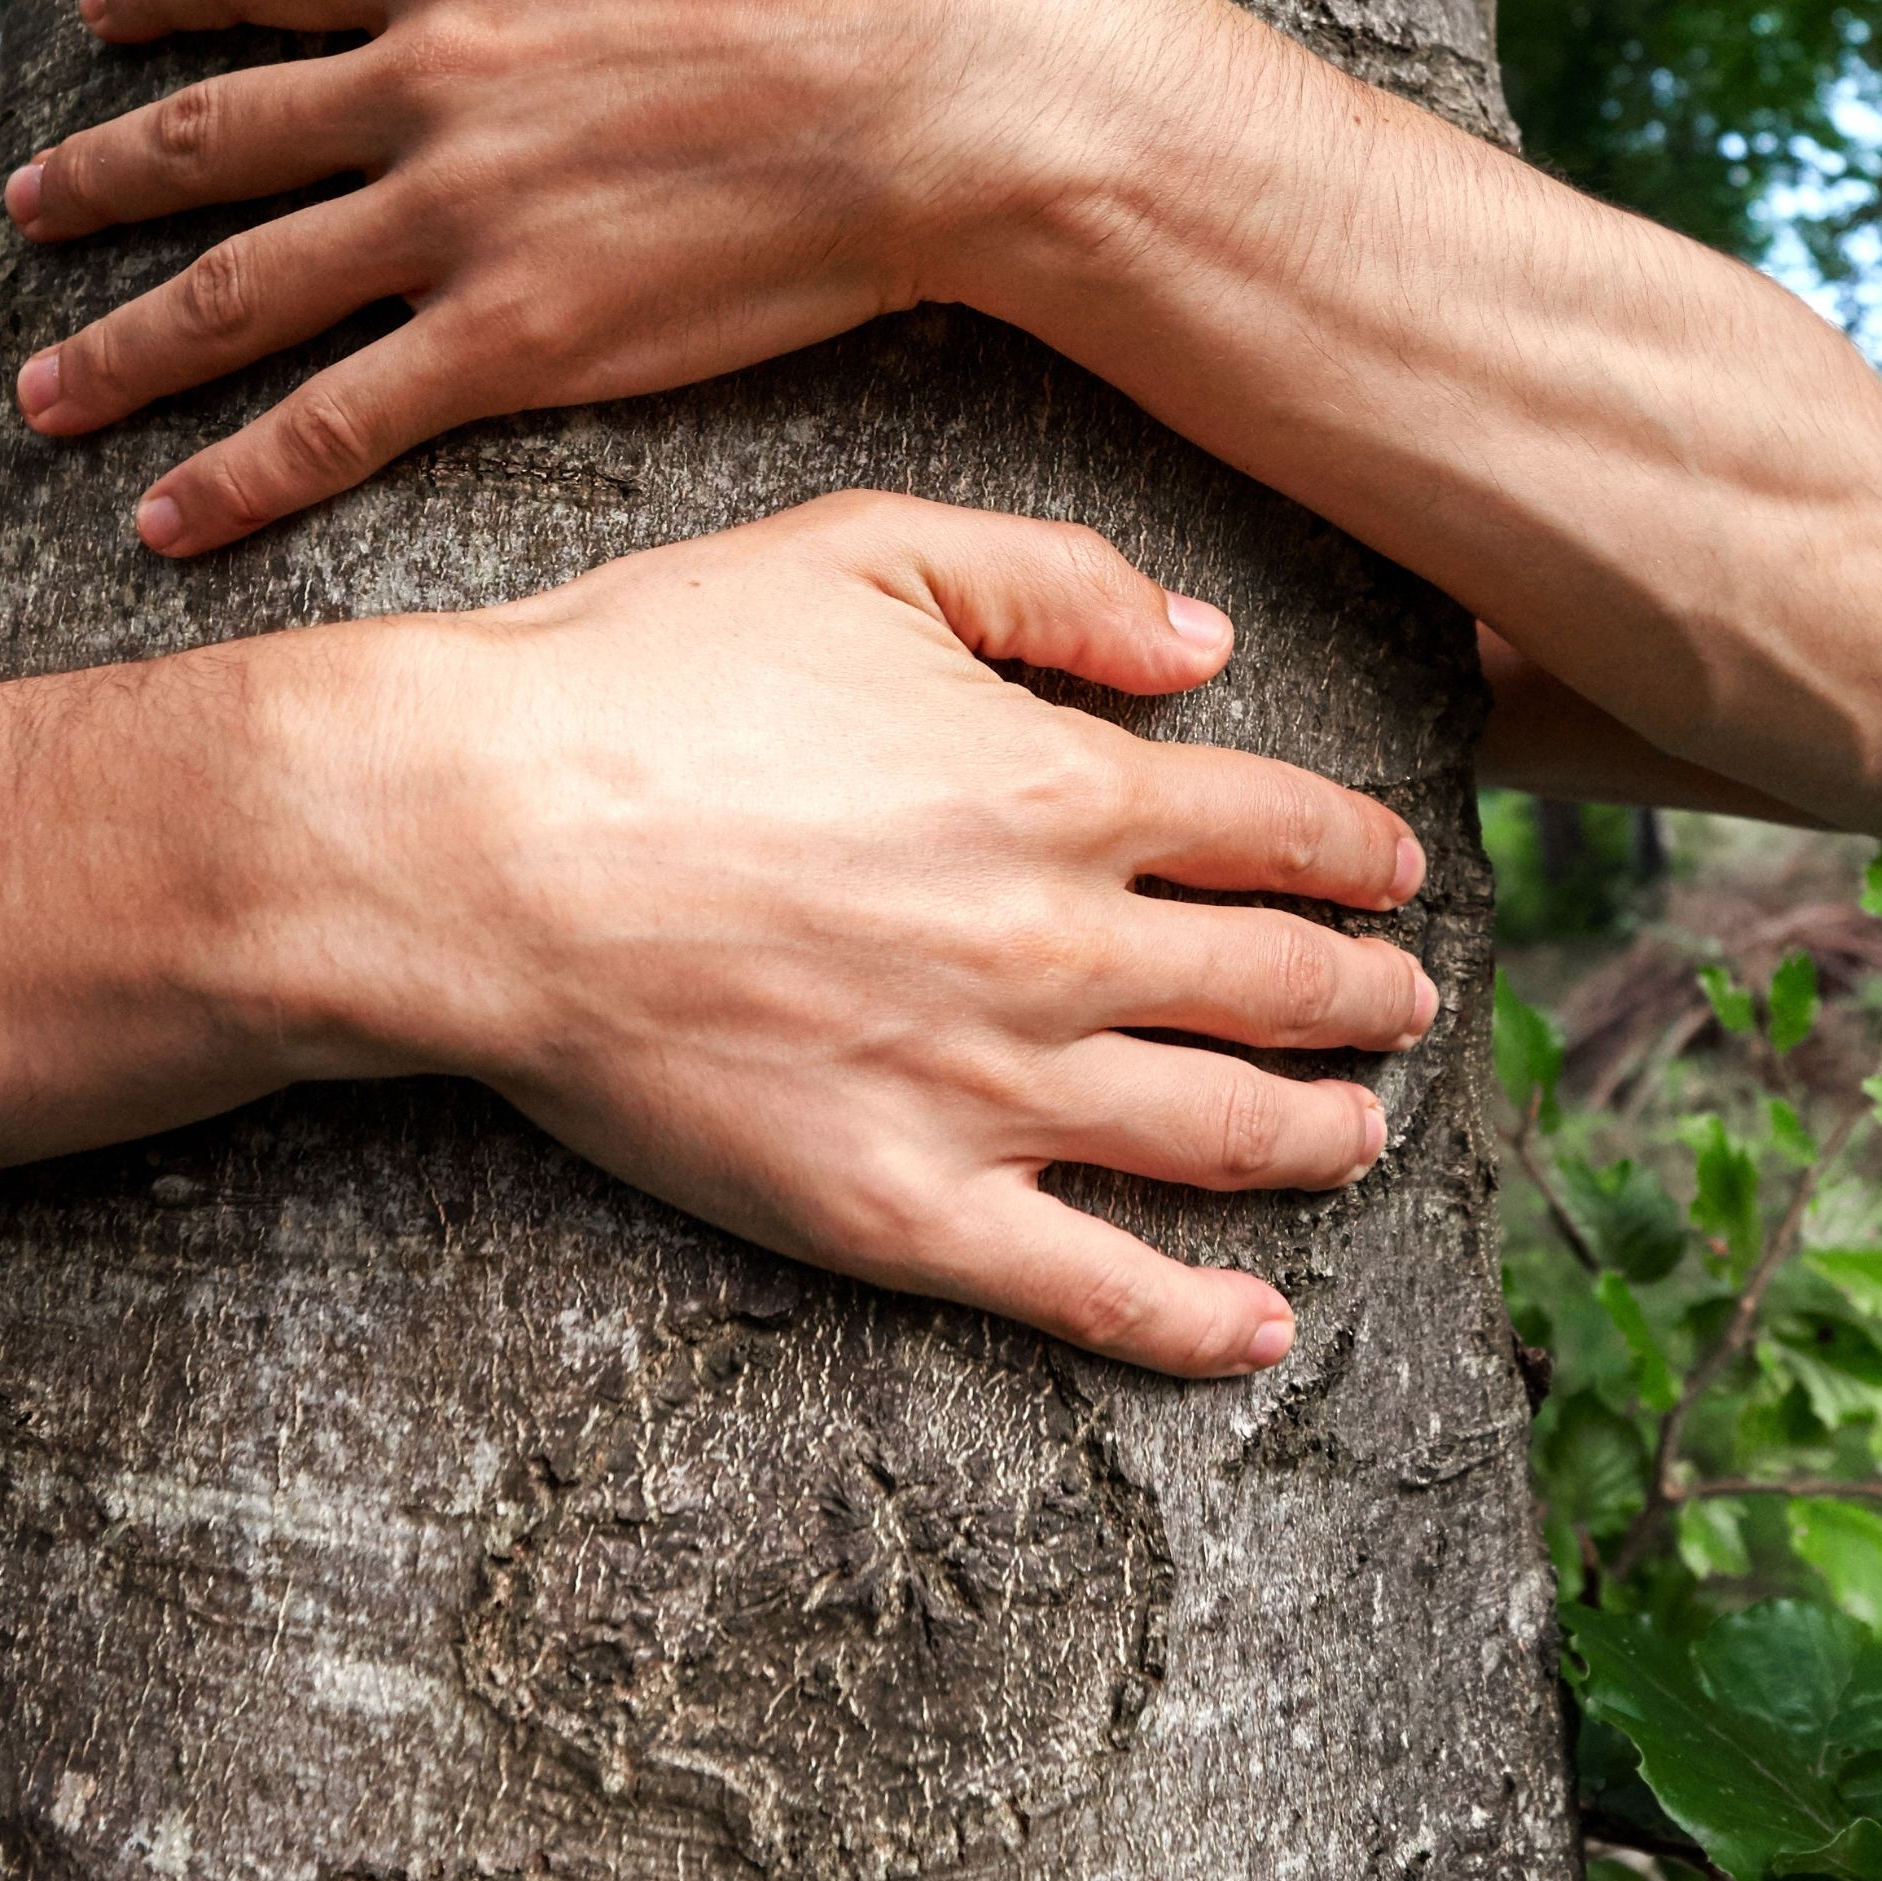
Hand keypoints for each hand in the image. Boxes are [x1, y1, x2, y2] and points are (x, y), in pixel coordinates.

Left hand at [6, 0, 1188, 553]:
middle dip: (96, 180)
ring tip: (38, 394)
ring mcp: (459, 215)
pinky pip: (342, 416)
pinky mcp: (518, 333)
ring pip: (239, 290)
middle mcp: (426, 81)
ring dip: (124, 348)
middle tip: (17, 214)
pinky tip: (164, 519)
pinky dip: (240, 473)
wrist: (960, 82)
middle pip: (208, 136)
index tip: (96, 17)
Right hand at [288, 495, 1430, 1378]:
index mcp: (1062, 786)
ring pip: (1224, 1136)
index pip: (1280, 829)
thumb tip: (1207, 644)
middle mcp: (1060, 950)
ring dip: (1324, 1138)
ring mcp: (990, 1094)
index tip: (1399, 868)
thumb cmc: (644, 677)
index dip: (1362, 851)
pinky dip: (1200, 1322)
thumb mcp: (860, 550)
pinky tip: (1262, 1330)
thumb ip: (1055, 583)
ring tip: (1363, 1134)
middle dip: (1368, 996)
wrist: (474, 844)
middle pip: (1280, 987)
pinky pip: (1092, 1290)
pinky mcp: (903, 1212)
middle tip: (1407, 1005)